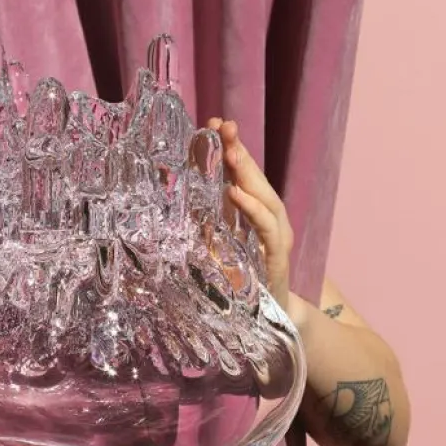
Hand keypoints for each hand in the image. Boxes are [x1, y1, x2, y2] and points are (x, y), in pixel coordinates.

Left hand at [208, 118, 293, 314]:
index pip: (242, 176)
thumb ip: (200, 228)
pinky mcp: (276, 258)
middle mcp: (267, 223)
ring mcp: (275, 239)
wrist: (264, 321)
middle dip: (240, 151)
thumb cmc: (237, 284)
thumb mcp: (212, 251)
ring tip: (230, 151)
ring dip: (248, 173)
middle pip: (255, 180)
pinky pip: (267, 229)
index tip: (213, 124)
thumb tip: (168, 208)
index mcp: (251, 217)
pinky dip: (253, 210)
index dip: (231, 150)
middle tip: (223, 126)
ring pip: (266, 198)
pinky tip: (236, 194)